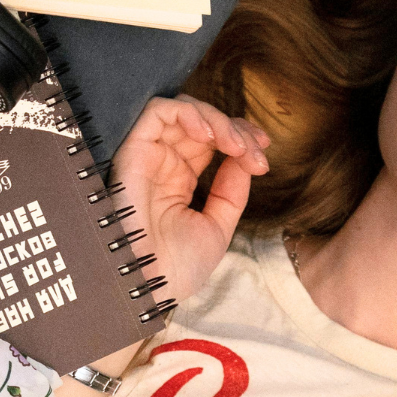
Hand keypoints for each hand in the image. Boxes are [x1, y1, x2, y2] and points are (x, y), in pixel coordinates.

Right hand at [109, 95, 270, 308]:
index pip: (211, 142)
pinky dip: (188, 112)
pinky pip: (158, 110)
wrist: (149, 285)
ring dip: (218, 121)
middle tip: (255, 152)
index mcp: (179, 181)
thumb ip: (231, 191)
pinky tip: (208, 135)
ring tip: (236, 146)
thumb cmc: (176, 267)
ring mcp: (149, 156)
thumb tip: (245, 158)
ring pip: (184, 110)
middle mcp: (163, 164)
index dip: (240, 137)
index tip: (264, 152)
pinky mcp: (133, 150)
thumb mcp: (217, 227)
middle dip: (236, 131)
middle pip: (203, 123)